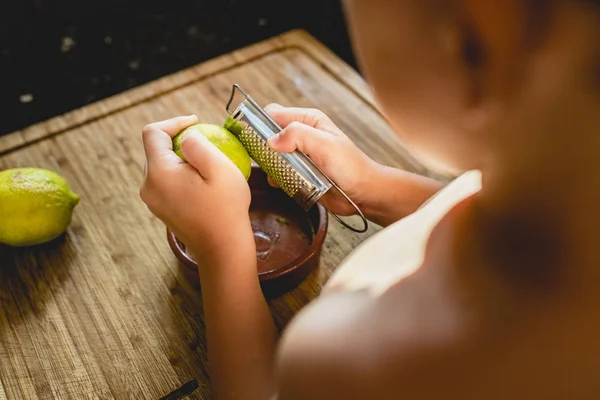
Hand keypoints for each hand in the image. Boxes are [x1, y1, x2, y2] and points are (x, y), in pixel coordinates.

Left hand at [140, 115, 252, 263]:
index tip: (198, 122)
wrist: (223, 249)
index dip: (174, 121)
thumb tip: (185, 135)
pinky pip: (167, 182)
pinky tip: (205, 181)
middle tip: (208, 142)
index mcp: (158, 173)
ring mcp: (153, 201)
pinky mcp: (161, 209)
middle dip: (179, 139)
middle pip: (156, 149)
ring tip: (209, 162)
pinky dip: (183, 174)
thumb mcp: (220, 168)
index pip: (153, 132)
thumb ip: (198, 144)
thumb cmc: (226, 209)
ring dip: (182, 158)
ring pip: (162, 165)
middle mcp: (148, 186)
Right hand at [265, 104, 378, 215]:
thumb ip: (298, 135)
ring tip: (274, 171)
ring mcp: (300, 154)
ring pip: (272, 154)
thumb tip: (271, 140)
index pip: (274, 114)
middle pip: (270, 134)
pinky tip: (279, 182)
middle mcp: (303, 135)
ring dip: (269, 163)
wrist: (363, 193)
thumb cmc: (350, 167)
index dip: (260, 123)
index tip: (249, 137)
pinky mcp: (300, 171)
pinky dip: (275, 177)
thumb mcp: (324, 145)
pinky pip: (279, 171)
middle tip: (261, 157)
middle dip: (262, 146)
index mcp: (309, 120)